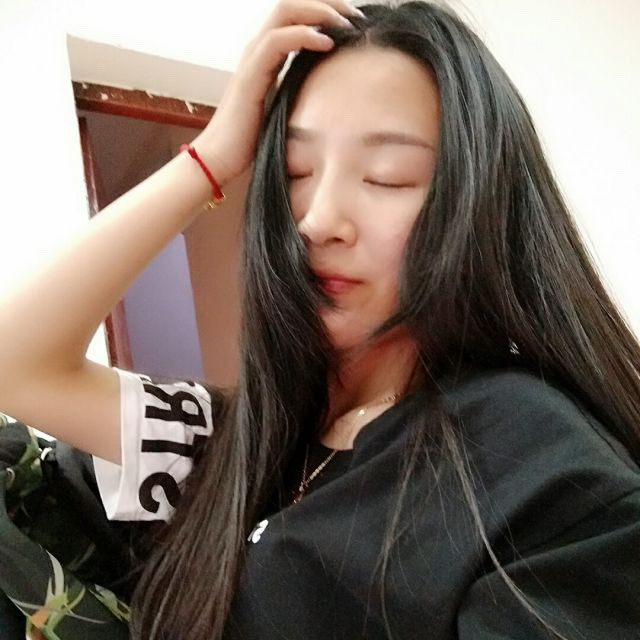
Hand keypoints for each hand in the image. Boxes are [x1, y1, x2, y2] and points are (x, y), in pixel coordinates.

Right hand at [193, 0, 363, 185]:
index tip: (354, 24)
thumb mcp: (286, 113)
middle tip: (356, 16)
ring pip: (285, 12)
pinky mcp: (250, 76)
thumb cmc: (251, 143)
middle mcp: (258, 51)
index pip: (295, 16)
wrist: (221, 161)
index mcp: (267, 57)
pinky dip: (304, 35)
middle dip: (327, 3)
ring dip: (319, 11)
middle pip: (292, 5)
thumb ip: (302, 96)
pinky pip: (277, 41)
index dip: (325, 12)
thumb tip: (334, 103)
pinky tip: (326, 43)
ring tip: (346, 22)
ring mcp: (252, 60)